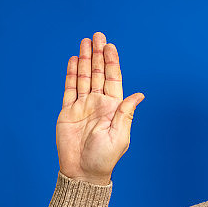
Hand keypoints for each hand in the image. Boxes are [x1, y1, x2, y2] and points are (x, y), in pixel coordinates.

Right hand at [56, 31, 144, 185]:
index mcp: (114, 108)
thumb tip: (139, 94)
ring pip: (84, 77)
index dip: (112, 63)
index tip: (111, 46)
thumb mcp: (120, 135)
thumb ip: (126, 112)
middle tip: (98, 35)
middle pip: (98, 73)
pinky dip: (72, 74)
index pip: (113, 79)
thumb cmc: (104, 157)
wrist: (82, 171)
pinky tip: (74, 60)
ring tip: (85, 41)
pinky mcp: (68, 111)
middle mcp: (99, 103)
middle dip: (98, 54)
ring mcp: (83, 106)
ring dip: (85, 59)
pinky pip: (69, 88)